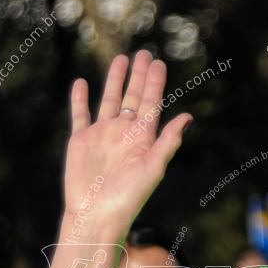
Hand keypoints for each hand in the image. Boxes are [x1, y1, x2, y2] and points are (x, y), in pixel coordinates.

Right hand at [64, 50, 192, 234]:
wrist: (96, 214)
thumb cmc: (128, 198)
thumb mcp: (153, 168)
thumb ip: (168, 141)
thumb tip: (188, 117)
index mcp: (143, 139)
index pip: (151, 104)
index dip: (155, 83)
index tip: (159, 63)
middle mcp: (124, 134)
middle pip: (133, 97)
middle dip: (139, 76)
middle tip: (145, 53)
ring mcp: (102, 135)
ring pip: (109, 100)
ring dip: (114, 80)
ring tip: (120, 59)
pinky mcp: (81, 140)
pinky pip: (80, 114)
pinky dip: (79, 98)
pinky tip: (80, 82)